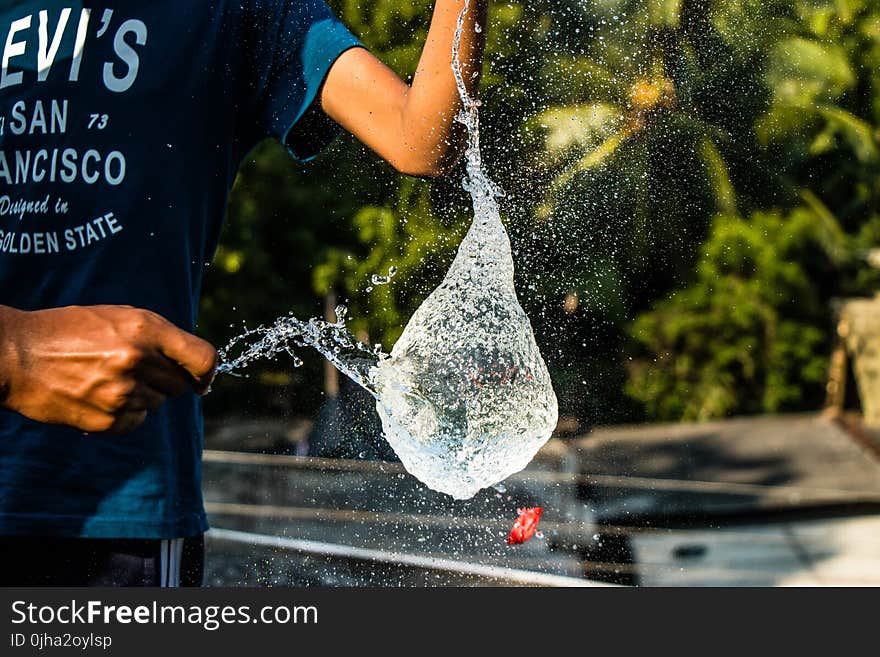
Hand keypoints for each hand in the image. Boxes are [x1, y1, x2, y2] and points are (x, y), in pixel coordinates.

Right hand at [0, 305, 216, 433]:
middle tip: (136, 369)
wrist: (15, 356)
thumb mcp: (120, 317)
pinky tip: (98, 395)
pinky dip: (125, 413)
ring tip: (107, 377)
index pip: (204, 358)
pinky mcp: (108, 420)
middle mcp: (138, 360)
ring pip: (157, 403)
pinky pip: (137, 421)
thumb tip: (200, 367)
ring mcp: (123, 393)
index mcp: (145, 329)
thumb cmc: (71, 330)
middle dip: (166, 379)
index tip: (204, 379)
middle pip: (181, 385)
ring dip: (142, 394)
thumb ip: (161, 337)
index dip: (208, 372)